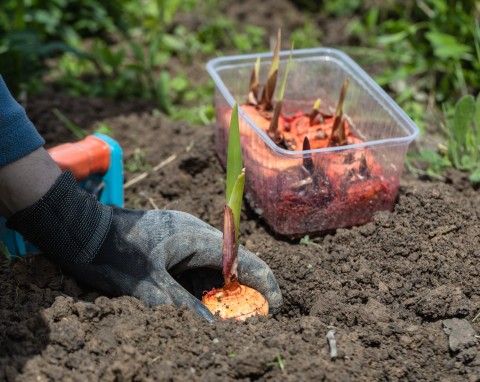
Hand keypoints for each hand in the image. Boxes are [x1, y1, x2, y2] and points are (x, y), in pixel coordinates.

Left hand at [7, 171, 281, 321]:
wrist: (83, 230)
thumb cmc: (115, 254)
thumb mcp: (148, 287)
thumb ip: (182, 307)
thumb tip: (212, 331)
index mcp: (197, 238)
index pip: (244, 260)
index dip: (265, 283)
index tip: (275, 308)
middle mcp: (196, 234)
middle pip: (233, 264)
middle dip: (242, 293)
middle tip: (244, 321)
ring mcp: (184, 237)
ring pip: (214, 267)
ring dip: (220, 290)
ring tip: (219, 316)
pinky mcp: (173, 243)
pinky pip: (197, 265)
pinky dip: (202, 285)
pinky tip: (194, 302)